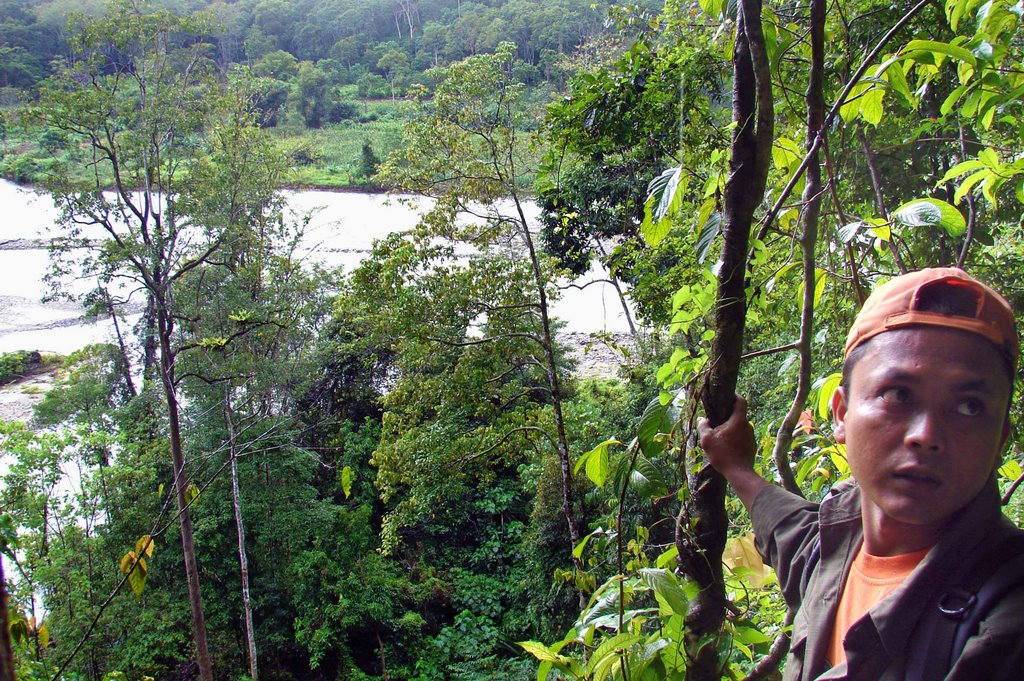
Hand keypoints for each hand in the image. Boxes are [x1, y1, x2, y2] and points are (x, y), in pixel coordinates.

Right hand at [697, 395, 766, 510]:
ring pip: (740, 428)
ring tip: (720, 437)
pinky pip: (742, 438)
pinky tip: (727, 447)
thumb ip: (703, 426)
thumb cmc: (722, 454)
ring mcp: (752, 437)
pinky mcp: (752, 446)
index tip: (727, 395)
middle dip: (728, 417)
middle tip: (716, 421)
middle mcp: (748, 426)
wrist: (739, 473)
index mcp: (738, 420)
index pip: (740, 401)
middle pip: (738, 416)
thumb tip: (702, 419)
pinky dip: (735, 439)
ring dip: (731, 430)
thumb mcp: (707, 440)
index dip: (735, 396)